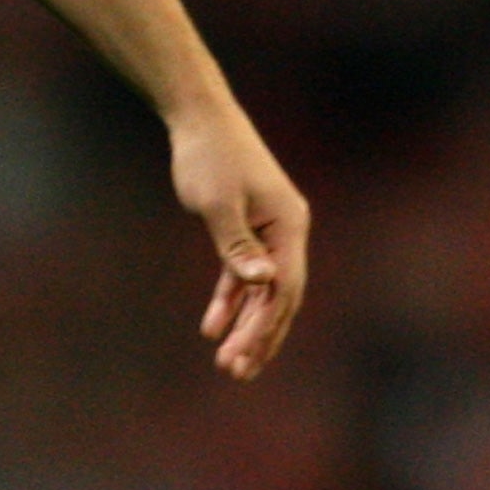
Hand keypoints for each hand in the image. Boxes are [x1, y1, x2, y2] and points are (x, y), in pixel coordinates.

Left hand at [170, 98, 309, 383]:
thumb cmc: (208, 156)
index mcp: (289, 225)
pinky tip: (212, 327)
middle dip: (259, 337)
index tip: (240, 356)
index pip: (284, 288)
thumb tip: (263, 282)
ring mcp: (269, 232)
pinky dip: (230, 300)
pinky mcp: (247, 229)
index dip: (265, 327)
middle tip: (236, 373)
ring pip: (262, 291)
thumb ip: (237, 247)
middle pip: (279, 297)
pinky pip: (243, 274)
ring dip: (246, 326)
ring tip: (229, 363)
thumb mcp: (218, 204)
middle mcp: (286, 232)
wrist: (199, 117)